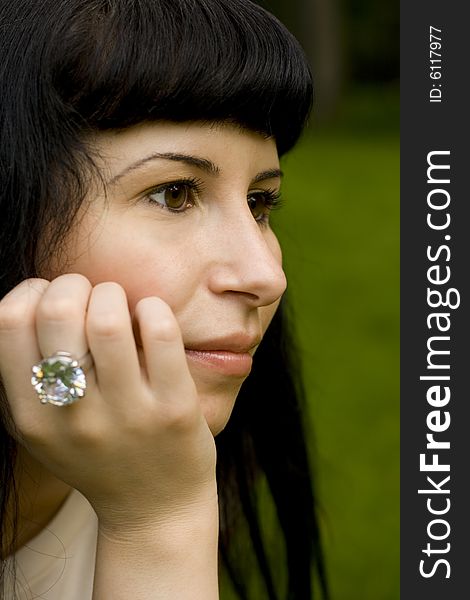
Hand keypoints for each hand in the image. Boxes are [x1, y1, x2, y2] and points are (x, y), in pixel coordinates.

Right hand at [0, 274, 216, 535]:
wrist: (154, 509)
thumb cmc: (96, 453)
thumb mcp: (45, 427)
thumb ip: (27, 375)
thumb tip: (38, 296)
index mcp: (31, 415)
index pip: (10, 321)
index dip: (33, 292)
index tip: (53, 299)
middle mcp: (74, 416)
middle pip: (59, 311)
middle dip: (75, 284)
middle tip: (91, 295)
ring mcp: (127, 414)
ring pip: (109, 319)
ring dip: (114, 295)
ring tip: (121, 306)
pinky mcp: (175, 409)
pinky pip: (161, 333)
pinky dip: (153, 309)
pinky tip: (151, 318)